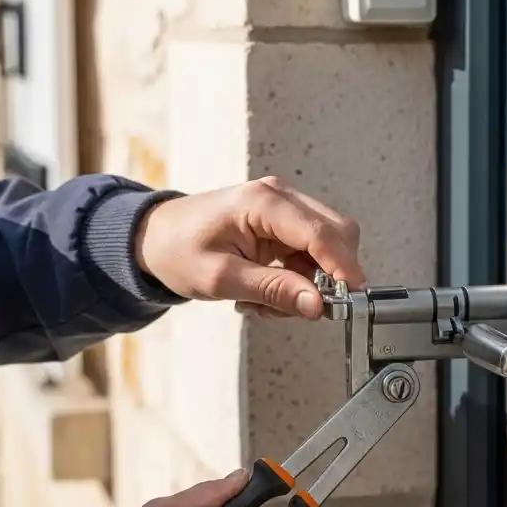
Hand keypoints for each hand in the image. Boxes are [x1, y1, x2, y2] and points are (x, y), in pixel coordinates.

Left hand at [134, 176, 365, 318]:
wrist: (154, 239)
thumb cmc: (177, 250)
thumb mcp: (221, 279)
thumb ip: (273, 291)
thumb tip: (316, 305)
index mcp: (263, 202)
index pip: (322, 233)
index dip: (344, 268)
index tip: (352, 300)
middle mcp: (280, 198)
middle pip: (336, 235)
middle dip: (329, 277)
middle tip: (300, 308)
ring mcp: (283, 209)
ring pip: (327, 248)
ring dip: (309, 283)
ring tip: (267, 302)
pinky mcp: (282, 224)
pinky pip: (310, 254)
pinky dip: (298, 279)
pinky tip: (266, 292)